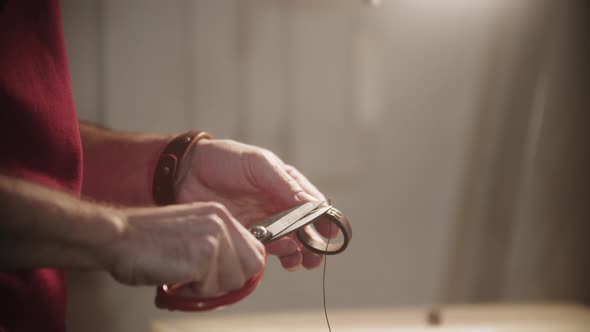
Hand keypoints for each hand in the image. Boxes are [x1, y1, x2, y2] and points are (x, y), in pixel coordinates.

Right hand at [106, 202, 264, 297]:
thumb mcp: (191, 234)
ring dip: (207, 288)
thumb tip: (236, 274)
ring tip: (183, 276)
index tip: (220, 278)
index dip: (241, 270)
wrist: (117, 237)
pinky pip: (211, 288)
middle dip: (228, 282)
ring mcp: (214, 236)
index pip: (256, 250)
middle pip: (252, 267)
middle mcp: (221, 221)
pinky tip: (176, 278)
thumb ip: (217, 247)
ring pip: (233, 281)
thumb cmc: (145, 241)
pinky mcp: (203, 254)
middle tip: (199, 280)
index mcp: (220, 214)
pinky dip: (193, 292)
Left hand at [175, 139, 331, 270]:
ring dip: (296, 253)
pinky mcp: (245, 235)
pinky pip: (265, 249)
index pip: (313, 204)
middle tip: (314, 257)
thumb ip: (285, 184)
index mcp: (285, 184)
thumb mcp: (259, 164)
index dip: (325, 219)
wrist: (186, 172)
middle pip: (304, 228)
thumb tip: (313, 206)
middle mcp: (277, 205)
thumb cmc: (225, 160)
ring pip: (288, 242)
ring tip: (297, 261)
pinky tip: (278, 255)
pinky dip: (275, 255)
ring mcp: (262, 222)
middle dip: (313, 245)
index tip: (331, 234)